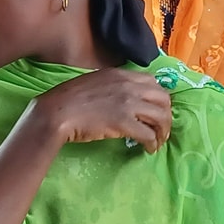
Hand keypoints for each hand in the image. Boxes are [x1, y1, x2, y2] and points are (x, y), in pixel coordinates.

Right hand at [31, 69, 173, 152]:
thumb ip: (112, 85)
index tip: (156, 111)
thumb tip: (122, 98)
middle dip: (166, 116)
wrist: (57, 112)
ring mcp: (128, 103)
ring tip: (157, 142)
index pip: (154, 83)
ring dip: (163, 132)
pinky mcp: (124, 123)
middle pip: (163, 99)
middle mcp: (129, 86)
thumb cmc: (69, 99)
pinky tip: (147, 149)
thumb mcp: (95, 82)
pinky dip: (152, 143)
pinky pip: (149, 134)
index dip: (159, 99)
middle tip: (161, 129)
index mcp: (122, 74)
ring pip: (161, 117)